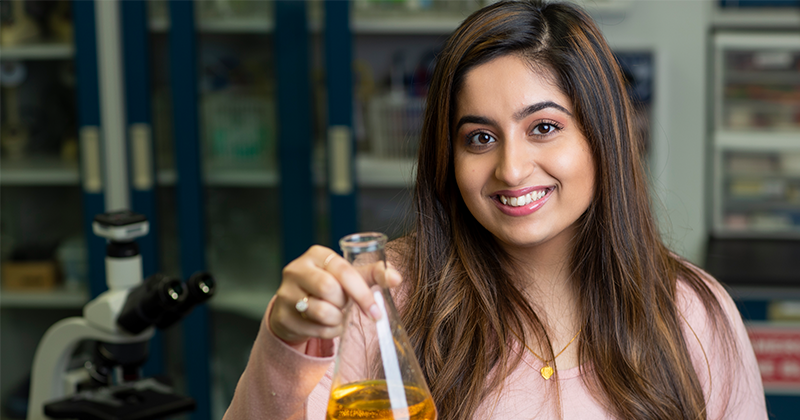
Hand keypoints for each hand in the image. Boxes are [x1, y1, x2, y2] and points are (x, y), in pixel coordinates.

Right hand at [268, 245, 402, 349]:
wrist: (296, 307)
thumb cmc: (328, 287)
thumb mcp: (350, 277)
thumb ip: (374, 275)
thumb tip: (397, 277)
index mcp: (316, 254)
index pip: (344, 272)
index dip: (363, 293)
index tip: (376, 312)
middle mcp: (296, 269)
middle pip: (330, 290)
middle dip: (344, 304)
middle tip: (344, 305)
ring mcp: (285, 293)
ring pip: (322, 311)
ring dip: (337, 319)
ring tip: (335, 314)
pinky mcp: (281, 316)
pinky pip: (314, 329)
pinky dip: (328, 331)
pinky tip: (325, 324)